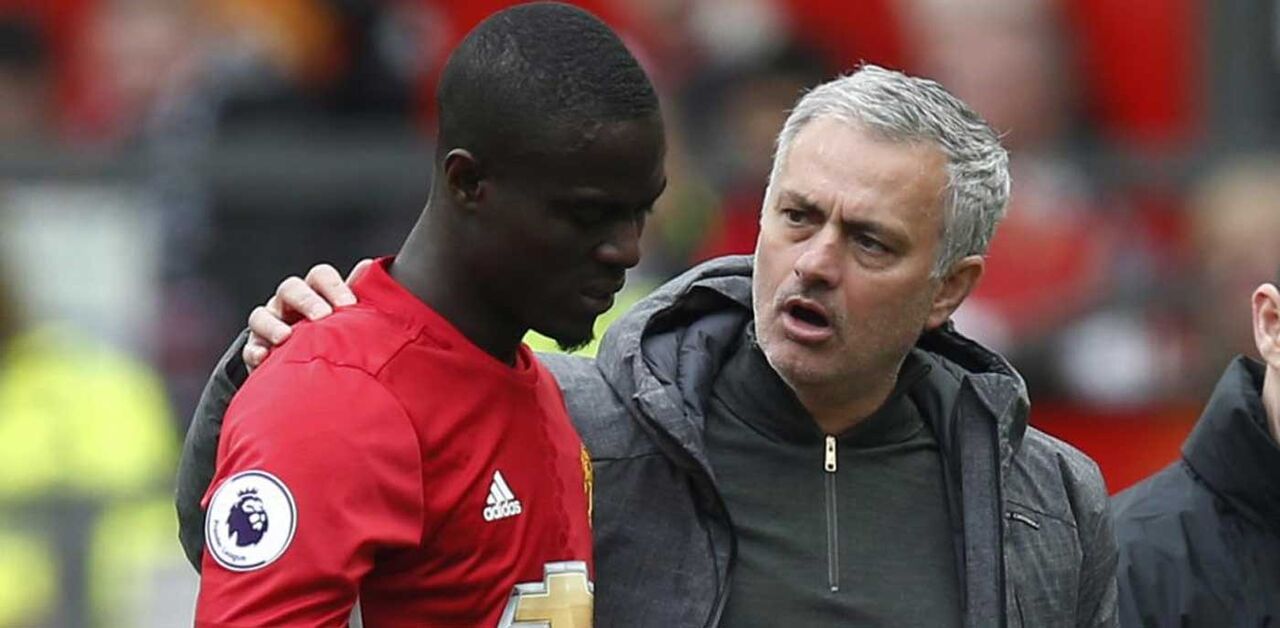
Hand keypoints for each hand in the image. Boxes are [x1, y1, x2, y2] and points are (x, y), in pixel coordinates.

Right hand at [243, 259, 371, 368]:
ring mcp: (270, 325)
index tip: (349, 304)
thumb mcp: (349, 319)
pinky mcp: (257, 350)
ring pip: (262, 315)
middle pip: (291, 288)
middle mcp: (289, 303)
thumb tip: (369, 267)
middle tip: (323, 317)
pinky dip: (254, 351)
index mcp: (316, 292)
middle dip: (306, 300)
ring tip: (286, 337)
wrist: (310, 368)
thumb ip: (360, 296)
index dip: (333, 286)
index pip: (320, 276)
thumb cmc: (335, 336)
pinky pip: (250, 347)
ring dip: (273, 325)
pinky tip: (263, 357)